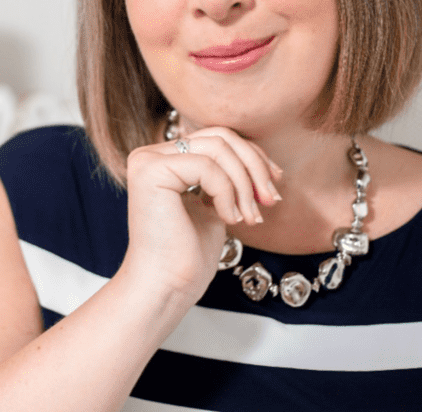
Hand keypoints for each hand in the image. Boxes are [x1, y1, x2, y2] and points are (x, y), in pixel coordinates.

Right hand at [120, 127, 281, 302]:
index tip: (274, 186)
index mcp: (164, 159)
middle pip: (220, 136)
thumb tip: (259, 157)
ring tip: (251, 216)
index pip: (217, 138)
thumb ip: (223, 177)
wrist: (166, 286)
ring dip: (245, 183)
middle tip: (270, 200)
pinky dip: (228, 193)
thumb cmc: (189, 255)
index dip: (252, 157)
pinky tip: (230, 219)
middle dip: (254, 166)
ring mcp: (148, 161)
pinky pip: (208, 168)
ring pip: (217, 148)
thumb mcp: (214, 204)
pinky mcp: (151, 172)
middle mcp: (151, 154)